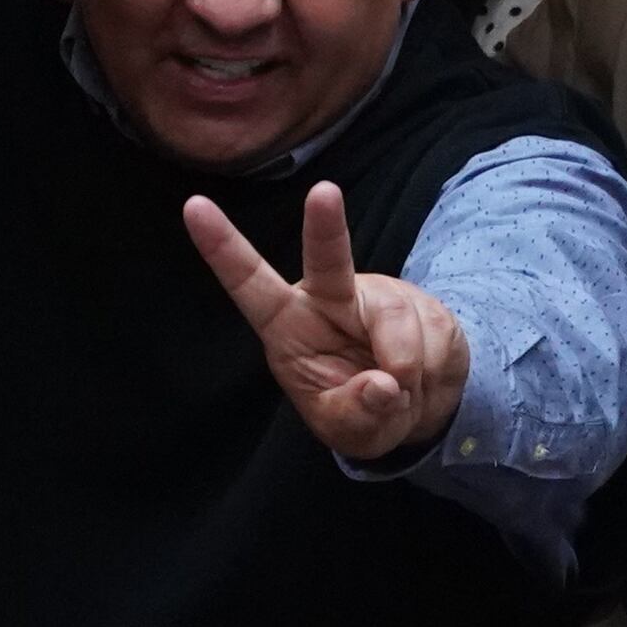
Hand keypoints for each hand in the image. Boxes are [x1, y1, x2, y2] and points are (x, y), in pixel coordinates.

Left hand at [184, 180, 473, 461]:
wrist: (419, 409)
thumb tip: (384, 384)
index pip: (250, 285)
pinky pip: (433, 336)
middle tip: (324, 193)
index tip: (194, 207)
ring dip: (406, 372)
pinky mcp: (422, 302)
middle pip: (327, 261)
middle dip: (325, 227)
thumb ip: (356, 413)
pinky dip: (431, 372)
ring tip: (402, 393)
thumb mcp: (348, 432)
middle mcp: (330, 298)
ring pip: (395, 322)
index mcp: (290, 325)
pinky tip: (422, 378)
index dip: (223, 249)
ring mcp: (379, 296)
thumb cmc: (362, 413)